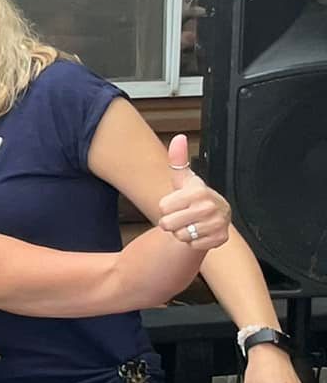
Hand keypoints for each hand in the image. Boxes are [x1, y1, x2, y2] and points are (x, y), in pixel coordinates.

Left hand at [158, 135, 229, 252]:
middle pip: (168, 224)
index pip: (163, 207)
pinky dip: (193, 242)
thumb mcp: (184, 178)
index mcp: (199, 191)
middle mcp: (210, 207)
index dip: (166, 206)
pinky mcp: (220, 239)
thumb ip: (177, 159)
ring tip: (191, 223)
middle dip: (171, 221)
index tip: (178, 203)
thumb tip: (178, 138)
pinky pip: (192, 245)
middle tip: (183, 215)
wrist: (214, 215)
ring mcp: (217, 224)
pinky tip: (200, 232)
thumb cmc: (193, 196)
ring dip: (182, 232)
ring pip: (180, 236)